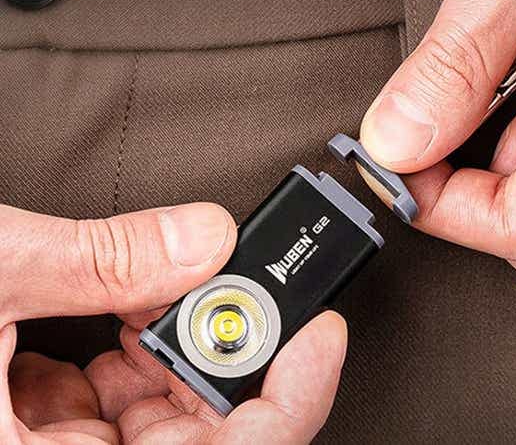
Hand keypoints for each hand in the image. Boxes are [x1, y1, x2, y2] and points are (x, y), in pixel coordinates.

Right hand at [0, 204, 346, 442]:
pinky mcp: (45, 431)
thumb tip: (202, 238)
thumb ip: (99, 262)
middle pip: (202, 430)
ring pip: (163, 413)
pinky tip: (125, 307)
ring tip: (172, 289)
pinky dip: (134, 350)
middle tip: (241, 289)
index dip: (293, 398)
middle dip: (229, 350)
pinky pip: (121, 403)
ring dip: (178, 342)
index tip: (321, 336)